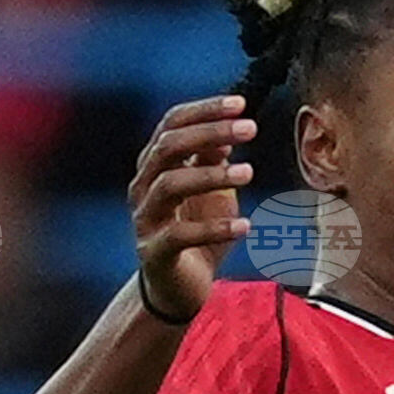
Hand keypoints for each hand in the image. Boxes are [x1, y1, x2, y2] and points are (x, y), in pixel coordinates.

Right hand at [129, 94, 252, 319]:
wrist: (179, 289)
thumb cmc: (197, 234)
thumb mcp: (211, 193)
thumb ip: (212, 163)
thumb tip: (227, 132)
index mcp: (155, 165)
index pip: (173, 124)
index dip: (204, 110)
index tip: (241, 104)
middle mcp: (143, 185)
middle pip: (169, 146)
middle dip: (210, 132)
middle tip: (250, 129)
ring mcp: (144, 218)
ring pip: (170, 185)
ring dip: (212, 175)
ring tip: (249, 173)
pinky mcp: (154, 252)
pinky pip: (180, 236)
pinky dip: (215, 228)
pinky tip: (245, 226)